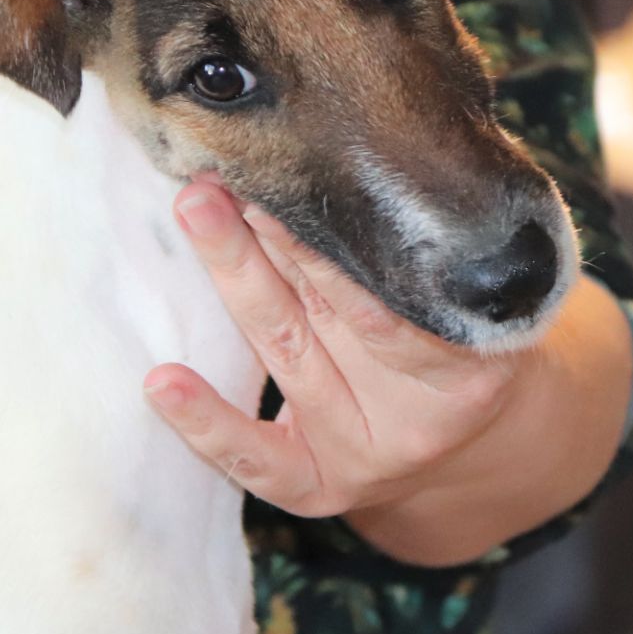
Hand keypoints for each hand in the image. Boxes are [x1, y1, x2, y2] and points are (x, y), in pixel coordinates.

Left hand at [143, 180, 632, 565]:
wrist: (467, 446)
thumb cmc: (454, 351)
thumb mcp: (464, 314)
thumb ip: (429, 254)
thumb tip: (370, 147)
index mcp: (469, 365)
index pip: (389, 300)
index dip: (331, 246)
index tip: (292, 175)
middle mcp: (414, 409)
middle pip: (329, 308)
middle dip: (271, 237)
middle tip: (219, 182)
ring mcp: (362, 448)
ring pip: (287, 351)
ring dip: (237, 274)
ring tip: (199, 214)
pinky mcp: (317, 486)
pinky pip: (258, 459)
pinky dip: (208, 423)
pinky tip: (162, 383)